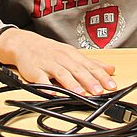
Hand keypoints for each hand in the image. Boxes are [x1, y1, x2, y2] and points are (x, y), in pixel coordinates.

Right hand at [0, 27, 116, 94]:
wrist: (25, 43)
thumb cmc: (51, 51)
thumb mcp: (73, 54)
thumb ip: (92, 63)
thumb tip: (111, 69)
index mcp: (72, 55)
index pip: (90, 66)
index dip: (101, 76)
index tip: (111, 85)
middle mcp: (62, 58)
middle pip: (78, 70)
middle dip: (89, 81)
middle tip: (99, 91)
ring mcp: (48, 64)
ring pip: (62, 74)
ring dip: (71, 84)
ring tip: (80, 93)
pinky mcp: (35, 71)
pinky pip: (41, 80)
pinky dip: (47, 87)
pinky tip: (52, 93)